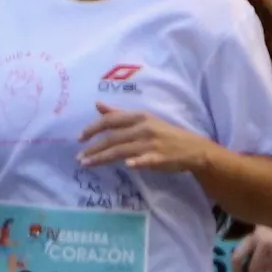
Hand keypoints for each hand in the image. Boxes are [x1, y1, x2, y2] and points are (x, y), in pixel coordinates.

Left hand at [78, 101, 206, 174]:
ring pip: (122, 150)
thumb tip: (98, 105)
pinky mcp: (159, 158)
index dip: (93, 128)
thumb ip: (119, 114)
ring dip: (102, 158)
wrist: (191, 148)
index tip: (79, 138)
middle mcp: (143, 128)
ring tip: (87, 164)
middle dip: (93, 148)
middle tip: (79, 158)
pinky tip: (127, 166)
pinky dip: (137, 162)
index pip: (110, 120)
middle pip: (112, 138)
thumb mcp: (142, 120)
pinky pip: (146, 160)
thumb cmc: (164, 133)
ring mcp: (151, 143)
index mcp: (139, 117)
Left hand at [235, 220, 271, 271]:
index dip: (236, 269)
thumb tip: (242, 265)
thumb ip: (250, 245)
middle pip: (254, 269)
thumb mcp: (258, 231)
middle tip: (259, 270)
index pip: (237, 257)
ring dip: (271, 269)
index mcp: (253, 236)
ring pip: (269, 270)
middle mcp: (263, 242)